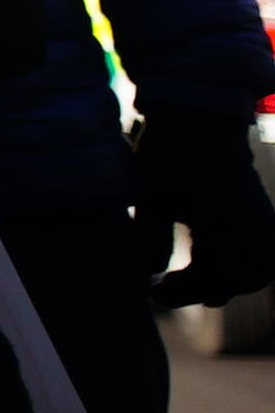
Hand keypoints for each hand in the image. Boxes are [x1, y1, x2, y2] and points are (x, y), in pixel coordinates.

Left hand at [148, 100, 274, 312]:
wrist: (199, 119)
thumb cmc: (169, 156)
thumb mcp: (149, 195)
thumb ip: (149, 235)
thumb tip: (150, 270)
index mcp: (227, 222)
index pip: (219, 279)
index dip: (187, 293)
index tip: (154, 291)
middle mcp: (254, 224)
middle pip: (241, 279)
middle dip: (205, 289)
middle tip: (167, 288)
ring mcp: (263, 219)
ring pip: (258, 270)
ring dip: (227, 280)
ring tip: (188, 278)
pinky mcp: (264, 213)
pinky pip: (265, 255)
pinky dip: (244, 267)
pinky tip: (209, 262)